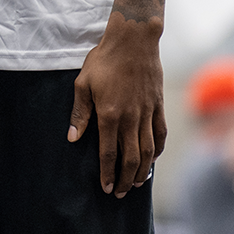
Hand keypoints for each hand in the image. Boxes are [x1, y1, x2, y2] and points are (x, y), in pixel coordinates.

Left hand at [68, 13, 166, 196]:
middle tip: (119, 193)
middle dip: (124, 179)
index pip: (109, 153)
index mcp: (110, 114)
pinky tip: (153, 160)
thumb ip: (79, 113)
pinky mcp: (158, 106)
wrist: (133, 41)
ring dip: (142, 170)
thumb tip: (73, 139)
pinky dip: (158, 151)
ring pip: (148, 151)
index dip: (107, 173)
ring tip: (135, 184)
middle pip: (131, 158)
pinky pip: (161, 135)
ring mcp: (148, 113)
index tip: (105, 188)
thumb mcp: (83, 84)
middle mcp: (131, 118)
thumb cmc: (104, 60)